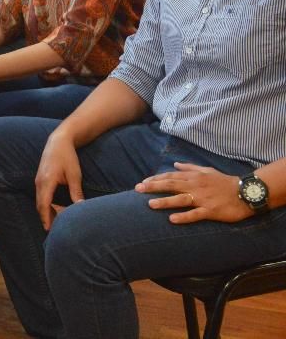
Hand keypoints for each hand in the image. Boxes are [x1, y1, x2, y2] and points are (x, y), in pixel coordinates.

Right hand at [35, 129, 83, 230]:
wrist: (58, 141)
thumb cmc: (67, 157)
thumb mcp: (75, 175)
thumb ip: (76, 192)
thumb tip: (81, 208)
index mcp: (47, 181)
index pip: (44, 204)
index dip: (46, 218)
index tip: (49, 230)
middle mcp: (39, 182)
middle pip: (40, 205)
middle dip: (46, 218)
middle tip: (54, 231)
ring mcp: (38, 180)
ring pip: (39, 200)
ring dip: (45, 212)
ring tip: (55, 223)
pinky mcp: (40, 179)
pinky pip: (40, 195)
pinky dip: (45, 204)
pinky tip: (53, 209)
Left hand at [135, 162, 251, 223]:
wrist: (246, 192)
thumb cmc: (225, 181)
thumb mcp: (207, 170)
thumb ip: (189, 168)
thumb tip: (174, 164)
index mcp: (194, 177)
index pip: (170, 177)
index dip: (156, 179)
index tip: (142, 182)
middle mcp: (195, 186)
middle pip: (171, 186)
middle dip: (153, 187)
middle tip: (138, 190)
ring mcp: (203, 199)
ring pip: (180, 199)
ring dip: (165, 202)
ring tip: (150, 204)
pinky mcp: (211, 211)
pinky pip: (195, 214)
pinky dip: (184, 216)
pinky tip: (172, 219)